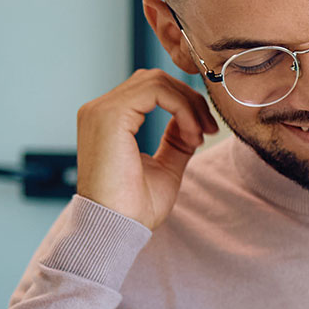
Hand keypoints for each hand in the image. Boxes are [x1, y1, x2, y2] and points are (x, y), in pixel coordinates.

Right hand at [74, 69, 217, 229]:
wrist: (116, 229)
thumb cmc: (135, 207)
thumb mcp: (166, 166)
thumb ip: (176, 140)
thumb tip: (190, 119)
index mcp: (109, 121)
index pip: (151, 90)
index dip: (186, 103)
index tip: (206, 132)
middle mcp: (99, 110)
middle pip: (155, 79)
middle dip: (191, 100)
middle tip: (209, 130)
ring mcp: (101, 110)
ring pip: (157, 81)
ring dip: (189, 105)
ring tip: (200, 137)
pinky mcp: (109, 115)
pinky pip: (156, 91)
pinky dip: (183, 109)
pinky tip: (192, 137)